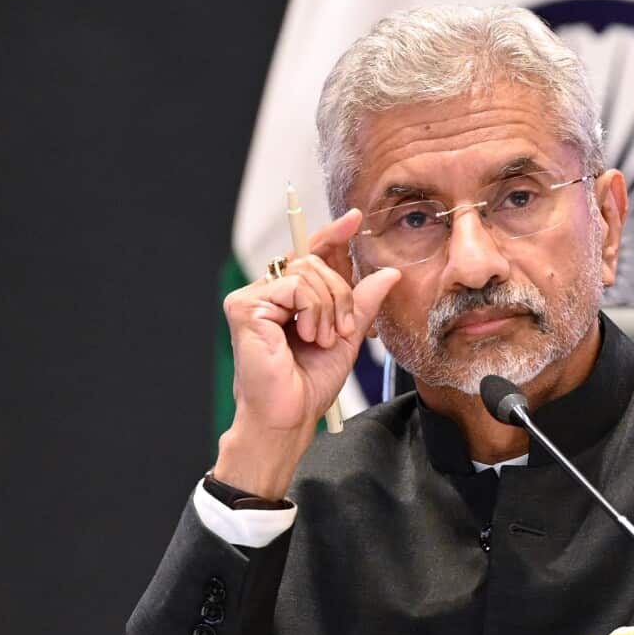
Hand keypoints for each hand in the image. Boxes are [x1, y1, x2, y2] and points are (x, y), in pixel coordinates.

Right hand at [214, 209, 400, 498]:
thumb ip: (362, 303)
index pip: (310, 255)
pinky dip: (313, 311)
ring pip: (307, 272)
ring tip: (322, 339)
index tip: (355, 219)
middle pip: (314, 262)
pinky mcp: (245, 306)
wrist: (289, 416)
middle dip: (341, 294)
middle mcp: (266, 293)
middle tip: (343, 330)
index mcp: (287, 299)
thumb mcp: (346, 336)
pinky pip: (294, 286)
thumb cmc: (309, 384)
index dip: (332, 236)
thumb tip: (388, 273)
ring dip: (329, 307)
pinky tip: (308, 336)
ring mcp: (252, 298)